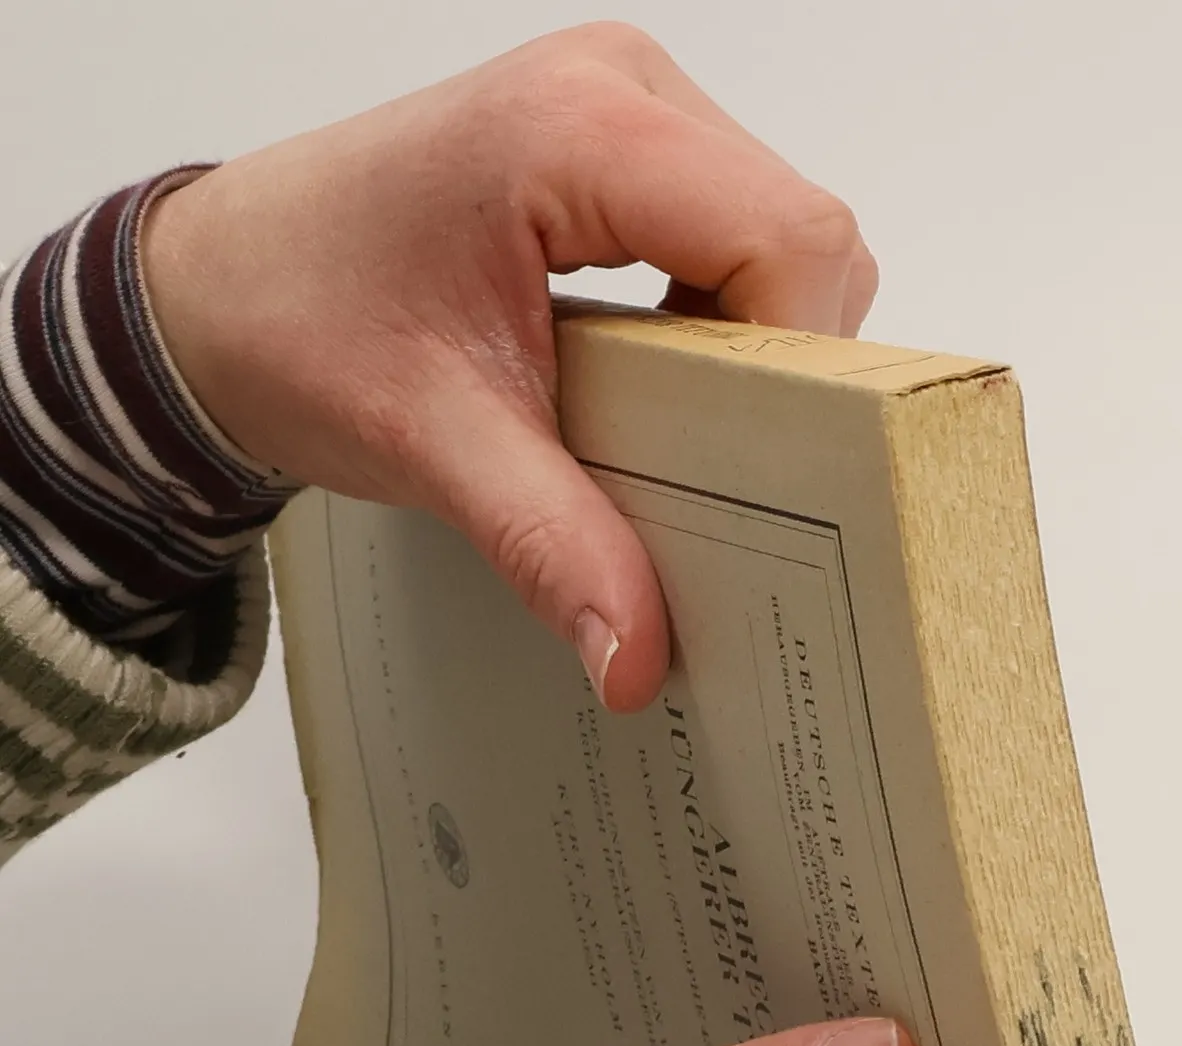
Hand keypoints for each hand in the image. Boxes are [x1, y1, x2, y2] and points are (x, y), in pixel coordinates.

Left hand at [138, 23, 878, 707]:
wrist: (217, 289)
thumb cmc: (298, 321)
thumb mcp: (435, 446)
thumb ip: (553, 546)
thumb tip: (639, 660)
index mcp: (577, 128)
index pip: (788, 235)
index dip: (802, 359)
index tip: (764, 465)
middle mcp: (621, 90)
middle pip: (805, 232)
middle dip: (790, 363)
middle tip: (726, 461)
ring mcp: (629, 108)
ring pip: (788, 233)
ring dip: (761, 345)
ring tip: (682, 422)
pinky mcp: (628, 147)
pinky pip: (742, 233)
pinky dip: (730, 322)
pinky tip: (665, 380)